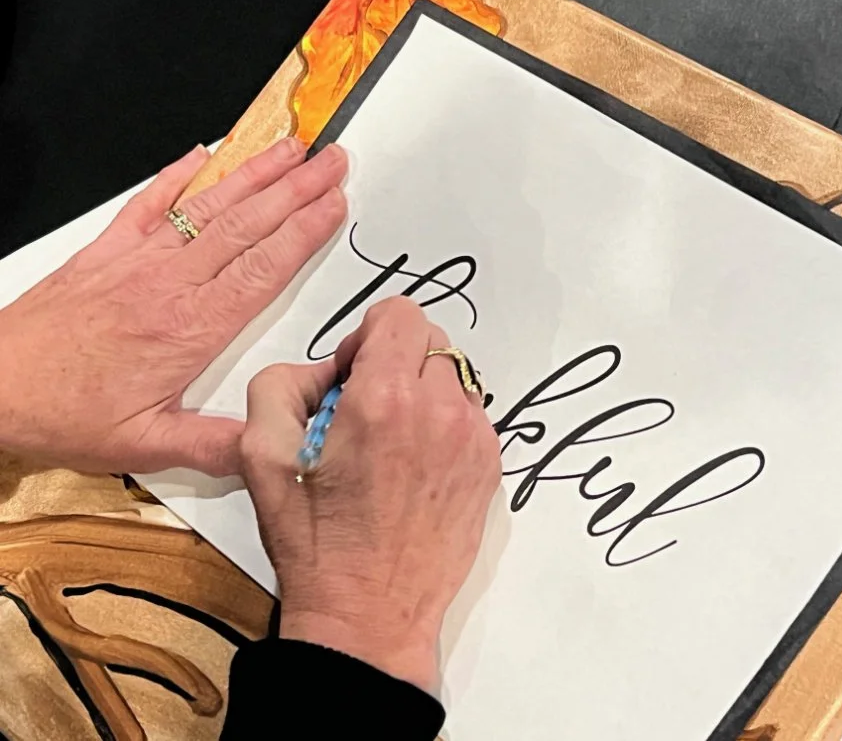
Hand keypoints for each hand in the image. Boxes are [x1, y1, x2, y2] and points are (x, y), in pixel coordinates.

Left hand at [0, 138, 346, 474]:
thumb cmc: (63, 411)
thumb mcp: (146, 445)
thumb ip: (215, 444)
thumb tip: (272, 447)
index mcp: (190, 328)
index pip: (263, 268)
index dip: (305, 231)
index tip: (335, 203)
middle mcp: (169, 285)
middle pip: (248, 226)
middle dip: (298, 189)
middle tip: (333, 161)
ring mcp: (138, 261)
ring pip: (210, 208)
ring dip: (256, 175)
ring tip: (291, 150)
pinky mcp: (106, 252)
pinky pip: (150, 202)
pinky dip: (178, 175)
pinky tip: (202, 154)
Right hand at [240, 297, 501, 691]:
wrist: (370, 616)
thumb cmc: (316, 545)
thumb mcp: (261, 456)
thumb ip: (282, 383)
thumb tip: (325, 368)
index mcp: (385, 401)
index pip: (399, 314)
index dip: (366, 337)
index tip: (350, 376)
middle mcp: (440, 412)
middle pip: (430, 340)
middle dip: (395, 360)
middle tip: (365, 409)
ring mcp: (474, 441)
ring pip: (454, 376)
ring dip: (423, 391)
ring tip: (391, 443)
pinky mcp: (490, 468)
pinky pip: (470, 416)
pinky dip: (444, 424)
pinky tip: (414, 467)